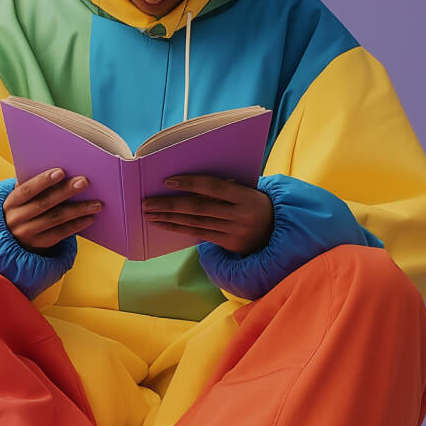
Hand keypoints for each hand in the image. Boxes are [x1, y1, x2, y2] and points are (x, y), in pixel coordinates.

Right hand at [3, 168, 102, 254]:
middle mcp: (17, 219)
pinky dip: (76, 225)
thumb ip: (32, 187)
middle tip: (84, 182)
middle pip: (44, 203)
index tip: (61, 171)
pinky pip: (60, 233)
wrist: (9, 241)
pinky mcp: (39, 245)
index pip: (27, 190)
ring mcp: (27, 233)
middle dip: (65, 191)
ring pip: (56, 219)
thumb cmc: (20, 211)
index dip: (43, 181)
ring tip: (96, 203)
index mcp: (11, 203)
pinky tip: (89, 218)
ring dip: (78, 210)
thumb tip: (58, 172)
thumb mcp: (18, 200)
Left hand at [143, 175, 273, 254]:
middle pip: (199, 208)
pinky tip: (164, 224)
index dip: (190, 183)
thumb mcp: (247, 191)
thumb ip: (224, 187)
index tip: (167, 181)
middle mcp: (240, 216)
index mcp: (246, 197)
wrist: (278, 230)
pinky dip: (178, 229)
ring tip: (149, 213)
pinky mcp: (229, 244)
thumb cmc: (255, 203)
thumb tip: (188, 183)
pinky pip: (199, 235)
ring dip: (169, 219)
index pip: (214, 187)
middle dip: (170, 205)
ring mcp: (234, 232)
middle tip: (147, 202)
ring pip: (195, 224)